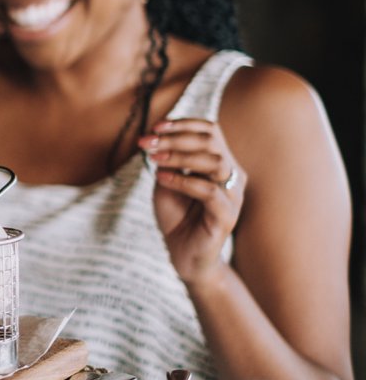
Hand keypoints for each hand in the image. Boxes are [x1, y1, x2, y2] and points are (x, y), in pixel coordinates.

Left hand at [141, 118, 245, 285]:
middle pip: (212, 141)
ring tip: (154, 160)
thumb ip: (166, 159)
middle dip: (176, 138)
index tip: (155, 126)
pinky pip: (209, 191)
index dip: (183, 124)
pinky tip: (161, 179)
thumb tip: (156, 134)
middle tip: (148, 142)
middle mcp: (232, 175)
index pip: (210, 131)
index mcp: (221, 162)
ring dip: (179, 157)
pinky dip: (182, 181)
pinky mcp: (227, 216)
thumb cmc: (176, 215)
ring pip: (215, 162)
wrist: (183, 254)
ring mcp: (232, 195)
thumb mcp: (166, 181)